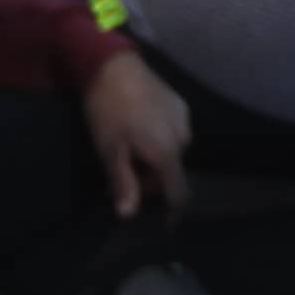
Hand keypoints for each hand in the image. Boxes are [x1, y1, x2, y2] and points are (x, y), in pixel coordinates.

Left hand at [84, 50, 191, 218]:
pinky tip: (139, 132)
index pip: (179, 193)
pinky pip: (174, 133)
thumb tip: (129, 215)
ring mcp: (185, 119)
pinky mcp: (181, 105)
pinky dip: (160, 141)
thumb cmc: (109, 112)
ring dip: (155, 161)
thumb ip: (123, 184)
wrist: (115, 66)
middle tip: (124, 181)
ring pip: (173, 152)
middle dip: (153, 182)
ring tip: (129, 155)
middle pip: (173, 173)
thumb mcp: (110, 151)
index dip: (172, 213)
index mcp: (168, 153)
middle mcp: (184, 139)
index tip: (163, 228)